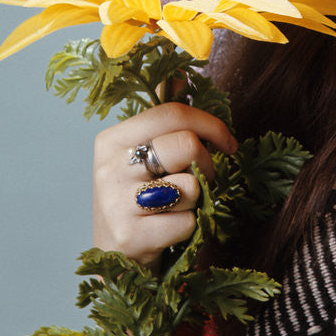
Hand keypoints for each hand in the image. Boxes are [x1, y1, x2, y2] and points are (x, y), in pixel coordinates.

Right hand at [92, 103, 237, 268]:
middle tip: (200, 180)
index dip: (212, 124)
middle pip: (186, 145)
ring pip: (190, 185)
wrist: (117, 261)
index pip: (173, 113)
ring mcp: (115, 203)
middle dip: (207, 165)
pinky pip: (187, 221)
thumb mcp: (142, 156)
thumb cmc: (139, 201)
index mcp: (111, 140)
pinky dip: (190, 228)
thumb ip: (162, 117)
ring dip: (196, 200)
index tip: (228, 143)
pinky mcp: (130, 237)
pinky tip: (168, 231)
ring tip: (175, 208)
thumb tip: (180, 74)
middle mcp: (108, 168)